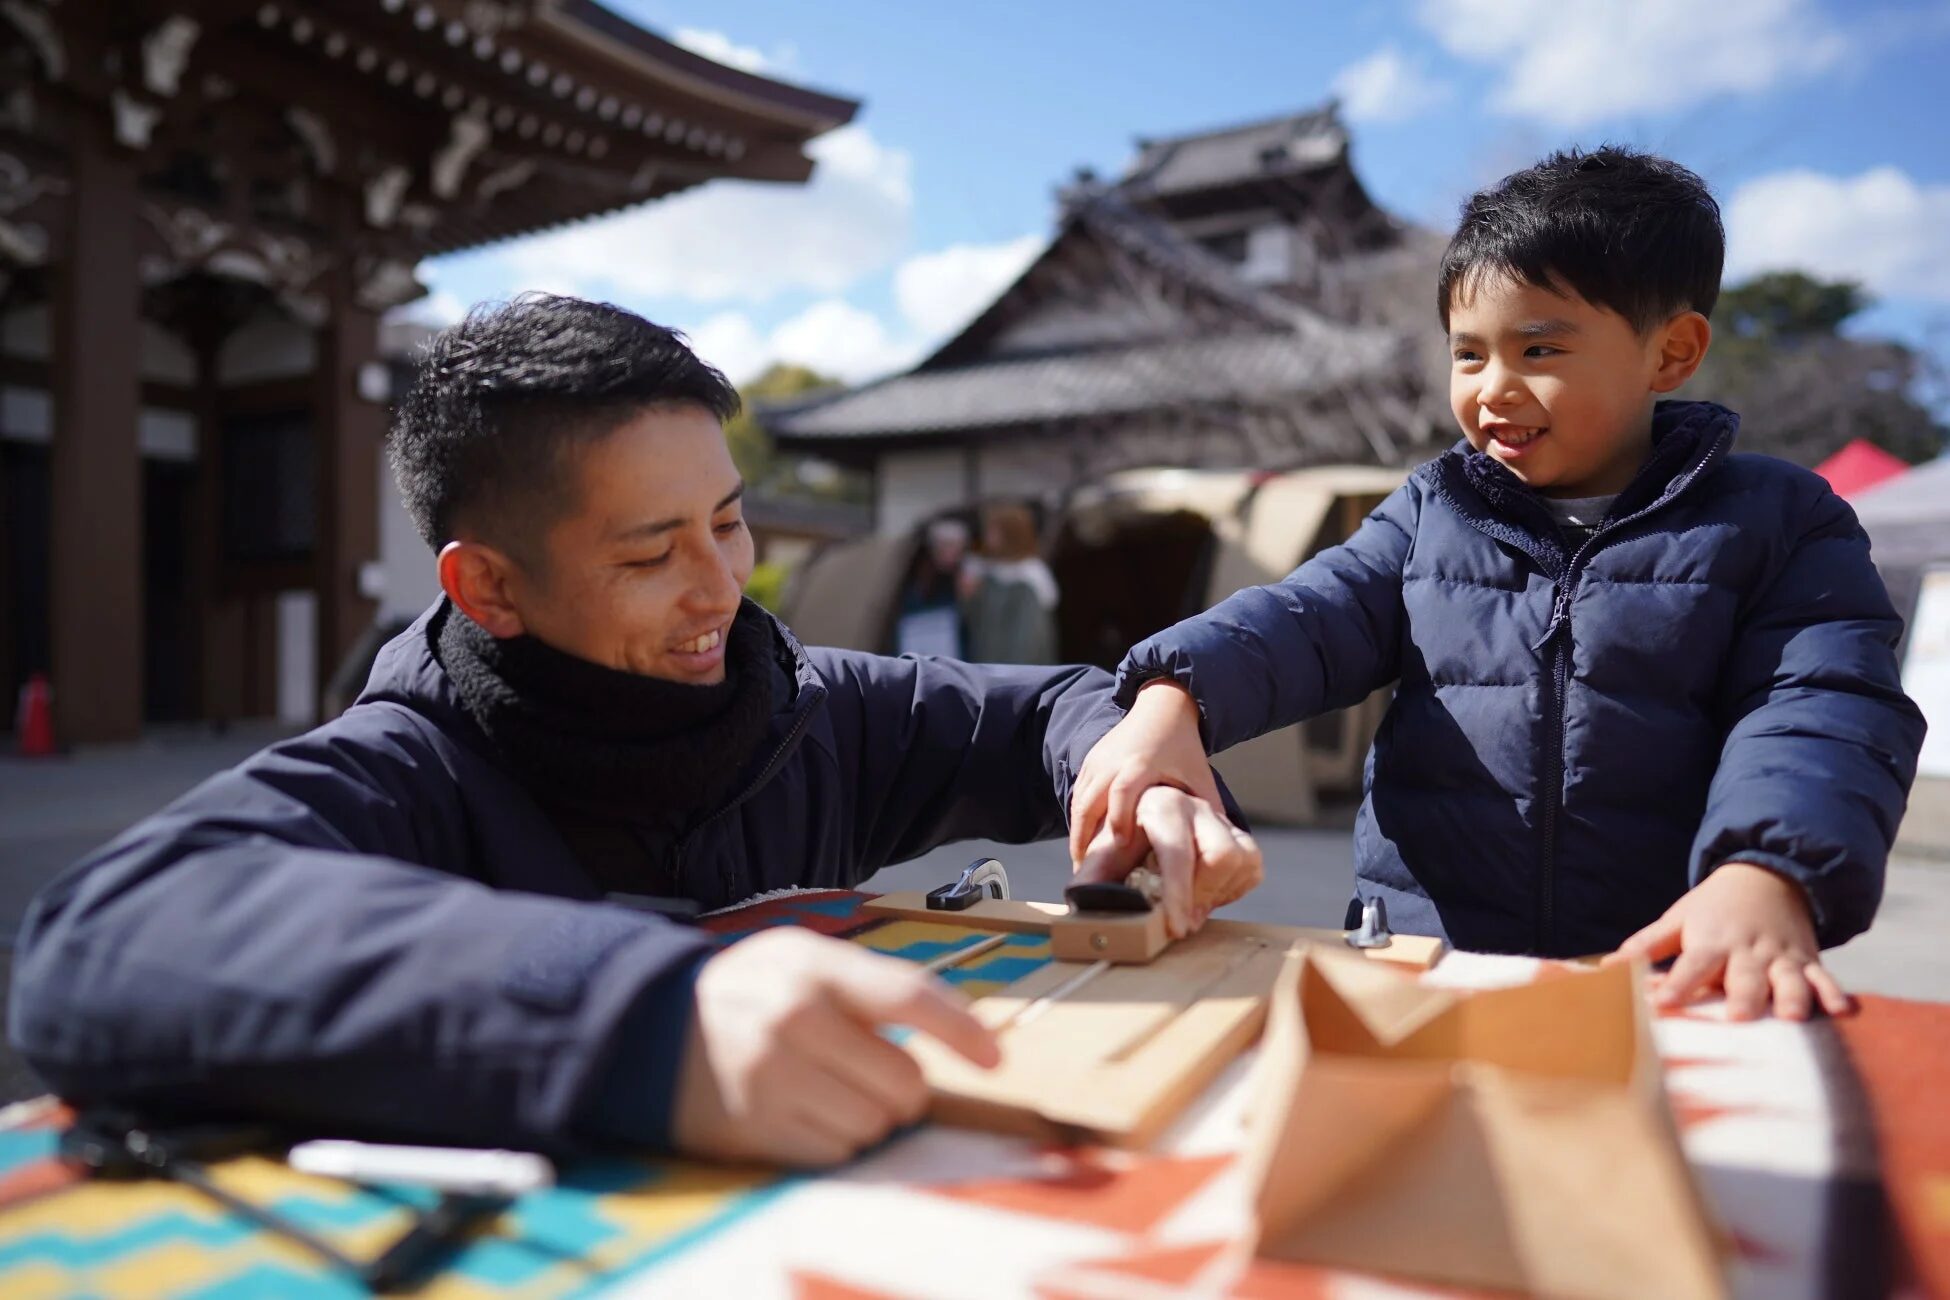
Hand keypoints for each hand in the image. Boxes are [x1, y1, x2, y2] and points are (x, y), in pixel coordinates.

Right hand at [672, 929, 999, 1165]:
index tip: (994, 1058)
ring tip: (838, 1091)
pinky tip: (812, 1113)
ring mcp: (772, 1079)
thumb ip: (870, 985)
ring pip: (874, 1125)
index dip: (961, 1030)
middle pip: (902, 1082)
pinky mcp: (757, 1129)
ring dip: (873, 1118)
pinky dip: (839, 1141)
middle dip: (908, 1090)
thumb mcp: (803, 956)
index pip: (908, 995)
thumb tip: (955, 1030)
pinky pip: (838, 1153)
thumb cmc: (754, 989)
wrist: (656, 1027)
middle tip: (884, 1079)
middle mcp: (793, 1020)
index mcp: (813, 966)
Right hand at [1069, 680, 1220, 866]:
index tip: (1120, 847)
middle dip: (1085, 840)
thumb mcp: (1200, 777)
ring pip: (1079, 803)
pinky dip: (1079, 822)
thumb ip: (1209, 811)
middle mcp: (1113, 761)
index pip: (1121, 791)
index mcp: (1141, 763)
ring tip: (1084, 866)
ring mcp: (1097, 761)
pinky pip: (1078, 796)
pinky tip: (1085, 846)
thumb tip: (1221, 850)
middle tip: (1088, 873)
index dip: (1118, 819)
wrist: (1162, 708)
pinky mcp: (1089, 762)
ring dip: (1078, 835)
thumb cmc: (1184, 748)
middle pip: (1088, 803)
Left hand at [1073, 785, 1261, 936]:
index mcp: (1161, 806)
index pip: (1177, 852)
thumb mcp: (1103, 855)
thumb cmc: (1123, 841)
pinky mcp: (1240, 837)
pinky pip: (1252, 867)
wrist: (1144, 822)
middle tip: (1181, 919)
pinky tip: (1207, 894)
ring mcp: (1222, 820)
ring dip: (1218, 894)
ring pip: (1242, 860)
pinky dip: (1233, 890)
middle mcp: (1197, 808)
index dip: (1178, 893)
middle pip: (1221, 855)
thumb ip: (1092, 877)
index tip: (1176, 928)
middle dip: (1201, 895)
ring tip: (1190, 905)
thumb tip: (1077, 901)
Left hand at [1602, 862, 1849, 1020]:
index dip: (1677, 985)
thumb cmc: (1714, 907)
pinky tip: (1843, 1012)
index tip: (1661, 1005)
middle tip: (1737, 1017)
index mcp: (1711, 941)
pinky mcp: (1808, 961)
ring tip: (1792, 1018)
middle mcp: (1747, 951)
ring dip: (1791, 996)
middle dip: (1741, 995)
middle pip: (1744, 976)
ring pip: (1789, 978)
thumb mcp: (1678, 919)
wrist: (1767, 875)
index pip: (1691, 966)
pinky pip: (1825, 978)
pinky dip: (1834, 993)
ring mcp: (1781, 956)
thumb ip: (1647, 944)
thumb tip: (1607, 965)